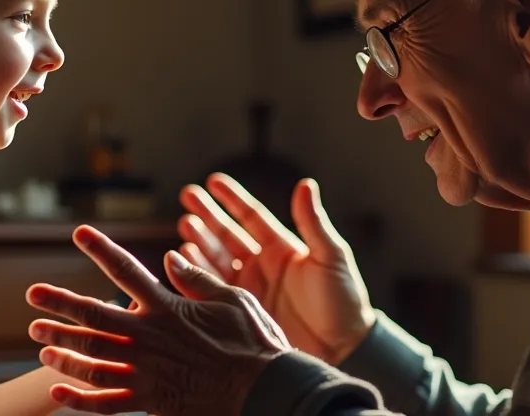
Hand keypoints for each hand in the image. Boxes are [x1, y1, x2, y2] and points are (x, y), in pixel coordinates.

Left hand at [26, 225, 290, 414]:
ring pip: (92, 359)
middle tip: (33, 295)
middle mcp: (148, 336)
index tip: (79, 233)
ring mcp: (146, 371)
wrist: (264, 391)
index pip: (126, 270)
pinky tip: (58, 394)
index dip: (100, 249)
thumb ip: (197, 280)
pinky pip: (106, 403)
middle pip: (94, 316)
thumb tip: (170, 258)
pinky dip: (79, 400)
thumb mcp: (232, 299)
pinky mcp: (150, 401)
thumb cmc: (255, 344)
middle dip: (61, 304)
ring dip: (63, 348)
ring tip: (41, 341)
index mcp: (167, 306)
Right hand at [178, 173, 374, 364]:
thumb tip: (306, 184)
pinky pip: (214, 288)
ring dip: (200, 242)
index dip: (232, 198)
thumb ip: (313, 222)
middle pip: (228, 233)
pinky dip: (198, 274)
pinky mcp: (243, 310)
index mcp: (283, 247)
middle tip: (187, 195)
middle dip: (207, 214)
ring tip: (185, 225)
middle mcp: (263, 264)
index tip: (213, 181)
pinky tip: (185, 261)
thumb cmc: (344, 299)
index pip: (251, 216)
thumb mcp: (331, 257)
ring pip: (217, 258)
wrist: (344, 347)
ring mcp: (252, 287)